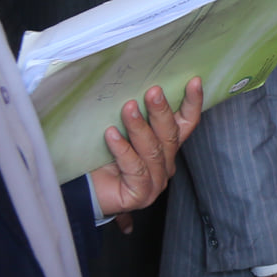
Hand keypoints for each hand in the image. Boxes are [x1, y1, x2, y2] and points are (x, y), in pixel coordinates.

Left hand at [88, 78, 203, 233]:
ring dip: (140, 127)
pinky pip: (135, 168)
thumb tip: (133, 84)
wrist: (82, 191)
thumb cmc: (100, 159)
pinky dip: (123, 150)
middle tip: (153, 92)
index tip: (193, 81)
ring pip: (153, 151)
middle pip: (170, 135)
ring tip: (128, 108)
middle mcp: (165, 164)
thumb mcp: (120, 131)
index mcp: (166, 147)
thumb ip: (133, 115)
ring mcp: (156, 181)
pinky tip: (111, 134)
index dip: (192, 103)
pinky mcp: (141, 195)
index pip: (186, 123)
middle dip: (162, 112)